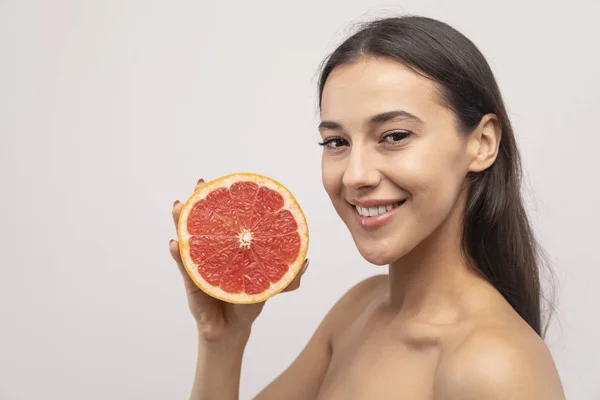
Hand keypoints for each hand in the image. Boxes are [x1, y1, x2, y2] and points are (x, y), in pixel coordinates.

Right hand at [170, 178, 309, 342]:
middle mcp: (215, 249)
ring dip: (181, 221)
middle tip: (199, 185)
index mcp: (232, 246)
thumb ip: (288, 274)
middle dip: (200, 201)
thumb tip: (305, 260)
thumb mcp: (271, 285)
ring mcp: (201, 263)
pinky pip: (183, 265)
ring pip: (189, 238)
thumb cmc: (250, 299)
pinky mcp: (192, 280)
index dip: (223, 200)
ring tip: (178, 206)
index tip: (222, 182)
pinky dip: (177, 254)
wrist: (234, 327)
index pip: (226, 219)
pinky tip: (174, 244)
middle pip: (205, 221)